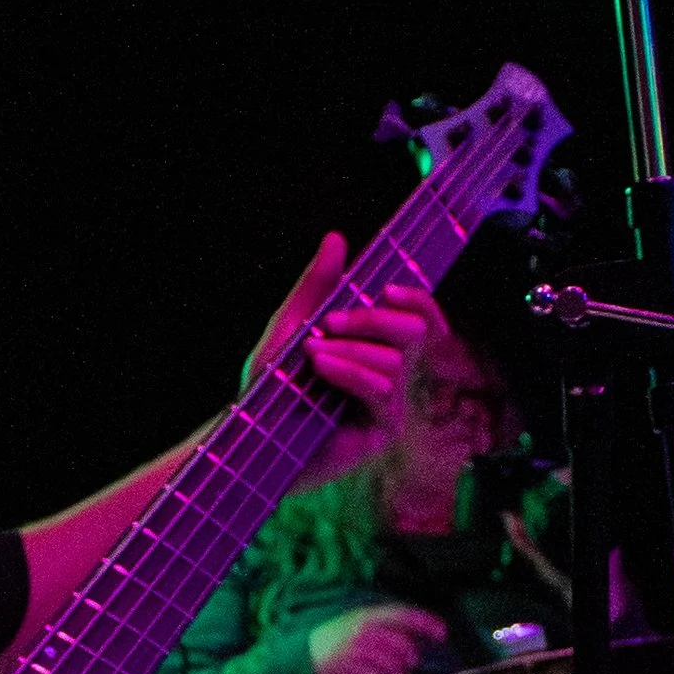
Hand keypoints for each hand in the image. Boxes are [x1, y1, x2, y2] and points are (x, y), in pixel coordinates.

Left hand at [244, 232, 449, 460]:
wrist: (252, 436)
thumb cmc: (271, 386)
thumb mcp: (291, 326)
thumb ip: (316, 285)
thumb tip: (337, 238)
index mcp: (377, 346)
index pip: (421, 317)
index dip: (416, 298)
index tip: (386, 289)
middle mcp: (391, 373)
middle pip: (414, 330)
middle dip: (371, 319)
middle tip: (328, 322)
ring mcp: (390, 403)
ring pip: (393, 360)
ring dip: (349, 350)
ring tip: (310, 354)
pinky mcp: (383, 430)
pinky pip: (382, 390)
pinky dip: (350, 372)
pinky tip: (321, 368)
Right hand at [308, 602, 448, 673]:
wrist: (303, 653)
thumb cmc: (335, 640)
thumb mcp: (357, 624)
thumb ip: (383, 630)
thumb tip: (412, 649)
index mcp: (367, 615)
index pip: (403, 614)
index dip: (426, 622)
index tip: (443, 633)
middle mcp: (363, 630)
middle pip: (402, 646)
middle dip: (407, 659)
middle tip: (405, 665)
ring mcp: (355, 649)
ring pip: (391, 666)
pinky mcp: (349, 667)